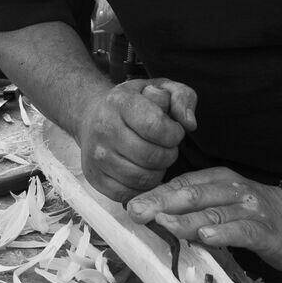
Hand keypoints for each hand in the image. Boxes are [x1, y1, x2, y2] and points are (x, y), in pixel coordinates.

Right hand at [75, 77, 196, 202]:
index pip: (154, 126)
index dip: (174, 133)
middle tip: (166, 147)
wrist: (93, 116)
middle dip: (168, 154)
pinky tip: (143, 171)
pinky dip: (142, 187)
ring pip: (142, 178)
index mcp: (119, 102)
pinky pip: (128, 193)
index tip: (174, 131)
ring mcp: (97, 155)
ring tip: (155, 158)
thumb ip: (182, 97)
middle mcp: (104, 128)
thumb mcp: (160, 89)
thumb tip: (189, 124)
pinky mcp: (95, 177)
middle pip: (150, 156)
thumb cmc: (133, 103)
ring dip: (157, 172)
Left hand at [126, 167, 281, 270]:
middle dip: (163, 203)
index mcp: (219, 179)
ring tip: (165, 223)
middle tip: (139, 212)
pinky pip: (243, 231)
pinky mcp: (266, 231)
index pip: (183, 184)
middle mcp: (233, 190)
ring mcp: (251, 209)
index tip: (132, 204)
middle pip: (194, 194)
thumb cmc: (253, 214)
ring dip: (187, 218)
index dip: (157, 193)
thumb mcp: (222, 204)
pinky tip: (206, 236)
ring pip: (215, 212)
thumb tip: (157, 214)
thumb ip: (195, 208)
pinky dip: (224, 233)